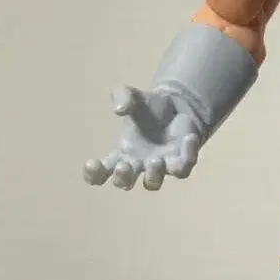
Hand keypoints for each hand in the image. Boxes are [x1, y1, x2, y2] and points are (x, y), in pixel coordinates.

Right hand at [83, 85, 201, 190]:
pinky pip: (183, 169)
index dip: (93, 174)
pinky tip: (188, 138)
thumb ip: (123, 96)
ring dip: (153, 175)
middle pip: (125, 183)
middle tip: (125, 166)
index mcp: (121, 153)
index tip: (91, 163)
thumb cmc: (150, 107)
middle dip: (123, 178)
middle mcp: (138, 164)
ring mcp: (160, 166)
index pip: (100, 174)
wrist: (179, 106)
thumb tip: (119, 108)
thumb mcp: (134, 96)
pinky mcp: (181, 161)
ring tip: (156, 160)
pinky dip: (187, 156)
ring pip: (153, 183)